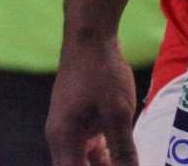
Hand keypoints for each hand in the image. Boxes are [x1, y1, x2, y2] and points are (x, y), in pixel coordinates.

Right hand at [47, 32, 137, 165]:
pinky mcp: (78, 118)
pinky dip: (105, 154)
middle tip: (127, 165)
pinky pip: (89, 146)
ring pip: (84, 160)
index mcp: (64, 141)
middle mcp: (61, 138)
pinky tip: (123, 154)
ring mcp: (69, 127)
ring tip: (127, 162)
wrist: (90, 35)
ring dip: (105, 165)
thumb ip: (123, 150)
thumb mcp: (117, 113)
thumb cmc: (102, 72)